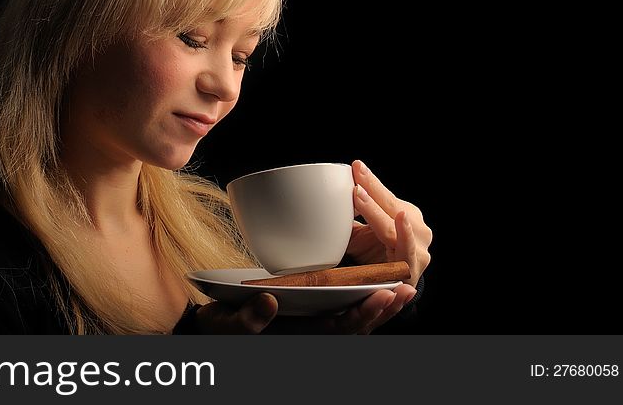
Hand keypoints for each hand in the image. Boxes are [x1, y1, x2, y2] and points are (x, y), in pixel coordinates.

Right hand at [194, 286, 416, 333]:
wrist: (216, 329)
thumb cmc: (222, 327)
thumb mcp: (228, 324)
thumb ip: (248, 318)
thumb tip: (268, 302)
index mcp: (298, 337)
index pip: (339, 330)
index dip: (363, 314)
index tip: (384, 294)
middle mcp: (311, 335)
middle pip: (356, 327)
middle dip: (383, 310)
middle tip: (406, 289)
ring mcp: (314, 327)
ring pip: (355, 320)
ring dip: (380, 306)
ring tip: (404, 286)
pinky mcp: (312, 318)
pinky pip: (346, 312)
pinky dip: (365, 300)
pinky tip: (380, 286)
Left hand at [347, 160, 431, 288]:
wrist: (393, 288)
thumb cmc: (376, 255)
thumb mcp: (359, 234)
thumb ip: (348, 218)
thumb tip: (324, 199)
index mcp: (404, 213)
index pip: (384, 195)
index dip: (370, 181)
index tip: (355, 166)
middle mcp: (416, 226)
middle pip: (389, 204)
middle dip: (371, 188)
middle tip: (356, 173)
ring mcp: (418, 246)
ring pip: (392, 224)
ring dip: (375, 209)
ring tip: (360, 193)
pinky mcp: (414, 264)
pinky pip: (406, 248)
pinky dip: (404, 233)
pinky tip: (401, 219)